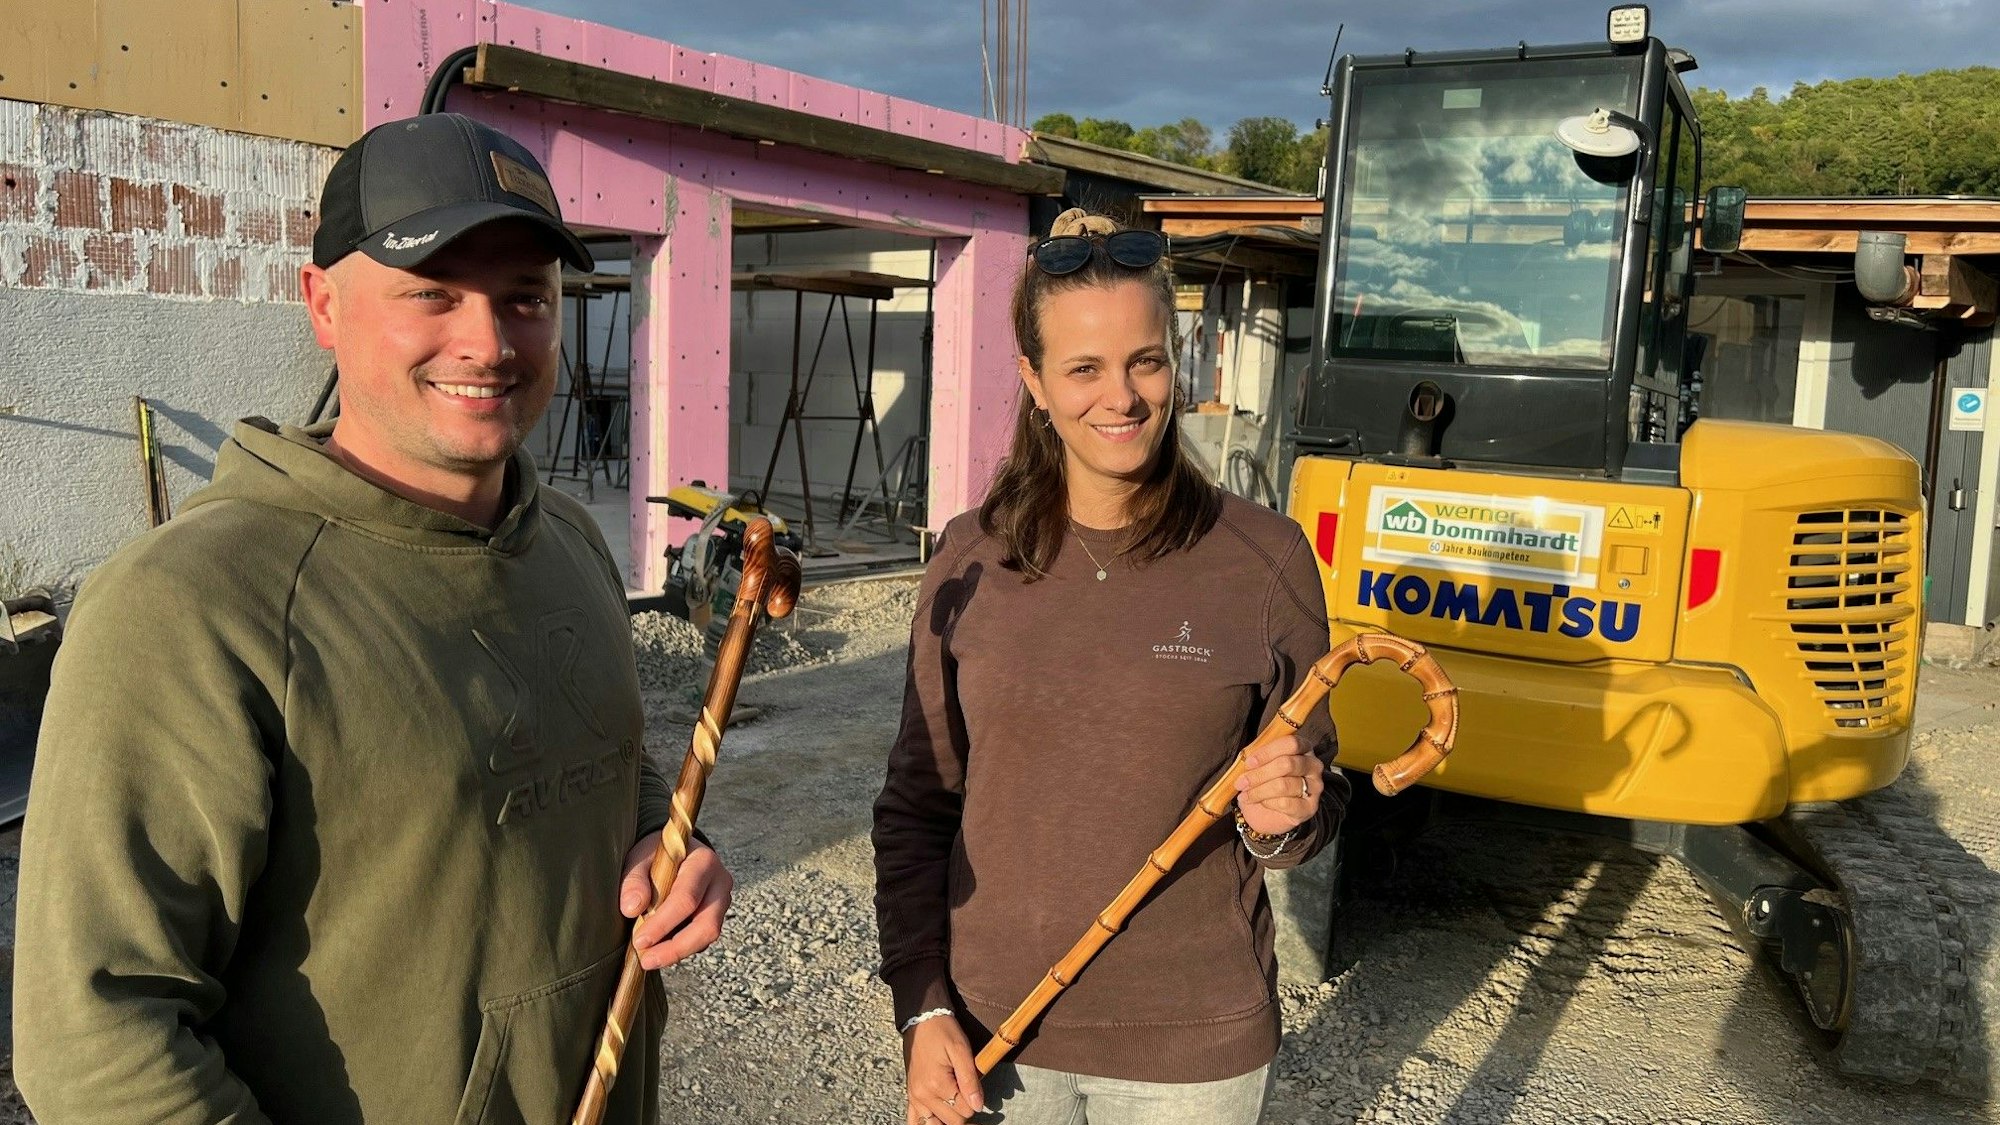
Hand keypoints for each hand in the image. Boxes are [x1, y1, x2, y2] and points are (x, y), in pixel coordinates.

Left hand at [620, 833, 732, 969]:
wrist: (674, 849)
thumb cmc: (656, 853)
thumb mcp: (640, 857)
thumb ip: (634, 879)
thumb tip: (631, 909)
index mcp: (703, 862)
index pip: (686, 899)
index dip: (662, 924)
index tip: (639, 941)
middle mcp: (720, 881)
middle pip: (707, 924)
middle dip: (676, 948)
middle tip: (647, 960)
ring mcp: (722, 900)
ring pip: (708, 935)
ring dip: (678, 952)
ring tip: (650, 959)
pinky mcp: (716, 914)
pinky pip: (703, 938)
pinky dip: (682, 948)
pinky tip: (660, 949)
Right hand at [902, 1015, 984, 1124]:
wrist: (921, 1019)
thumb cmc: (944, 1031)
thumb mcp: (962, 1050)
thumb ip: (970, 1079)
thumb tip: (979, 1106)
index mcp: (937, 1084)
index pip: (965, 1110)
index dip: (976, 1102)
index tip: (977, 1088)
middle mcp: (923, 1095)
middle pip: (952, 1121)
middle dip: (965, 1111)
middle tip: (970, 1094)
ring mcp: (915, 1097)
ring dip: (948, 1120)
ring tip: (957, 1108)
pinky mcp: (911, 1094)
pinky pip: (915, 1121)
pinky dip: (926, 1124)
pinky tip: (937, 1121)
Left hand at [1234, 734, 1321, 836]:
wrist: (1269, 811)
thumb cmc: (1265, 781)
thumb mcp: (1259, 765)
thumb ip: (1256, 758)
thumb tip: (1247, 759)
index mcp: (1303, 747)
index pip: (1290, 743)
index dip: (1268, 752)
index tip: (1249, 763)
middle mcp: (1313, 765)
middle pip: (1287, 764)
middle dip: (1259, 774)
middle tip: (1241, 783)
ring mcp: (1315, 786)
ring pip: (1284, 785)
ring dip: (1259, 791)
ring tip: (1245, 795)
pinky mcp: (1310, 807)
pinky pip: (1286, 803)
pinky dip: (1268, 802)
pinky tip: (1260, 802)